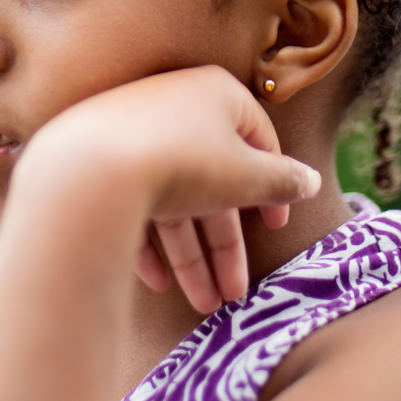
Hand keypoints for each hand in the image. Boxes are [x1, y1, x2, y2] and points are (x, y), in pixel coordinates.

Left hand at [19, 65, 320, 313]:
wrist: (91, 167)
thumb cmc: (186, 160)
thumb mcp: (248, 176)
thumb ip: (283, 181)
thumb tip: (309, 181)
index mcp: (217, 95)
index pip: (258, 140)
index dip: (271, 187)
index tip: (275, 227)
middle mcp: (175, 108)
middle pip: (212, 183)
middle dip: (224, 246)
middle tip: (234, 296)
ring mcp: (134, 135)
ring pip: (173, 201)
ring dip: (191, 258)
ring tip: (204, 306)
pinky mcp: (100, 163)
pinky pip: (133, 203)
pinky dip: (148, 244)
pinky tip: (157, 284)